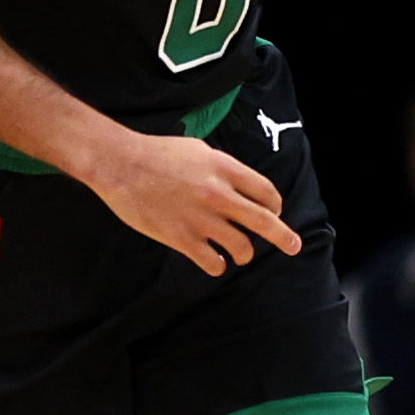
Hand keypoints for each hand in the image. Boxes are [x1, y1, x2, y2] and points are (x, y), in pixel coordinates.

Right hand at [79, 127, 297, 277]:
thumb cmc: (156, 153)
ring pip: (241, 247)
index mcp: (225, 169)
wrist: (120, 165)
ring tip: (239, 255)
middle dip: (284, 237)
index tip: (274, 212)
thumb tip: (237, 185)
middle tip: (294, 246)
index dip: (275, 205)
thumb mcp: (198, 150)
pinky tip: (214, 262)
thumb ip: (222, 168)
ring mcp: (201, 219)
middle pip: (264, 221)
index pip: (266, 192)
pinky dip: (217, 265)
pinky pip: (212, 262)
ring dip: (244, 253)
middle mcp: (219, 195)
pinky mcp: (182, 238)